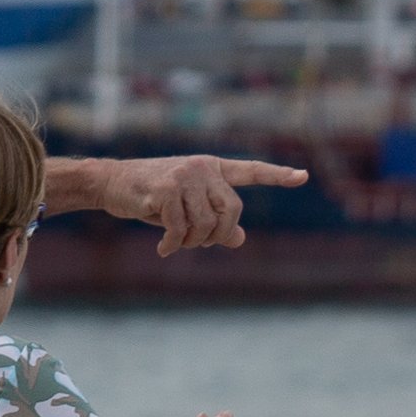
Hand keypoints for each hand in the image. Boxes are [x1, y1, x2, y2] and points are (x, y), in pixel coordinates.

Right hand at [101, 153, 304, 253]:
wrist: (112, 183)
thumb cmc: (151, 196)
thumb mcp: (186, 208)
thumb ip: (214, 220)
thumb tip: (239, 239)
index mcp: (213, 168)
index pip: (251, 171)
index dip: (277, 176)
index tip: (303, 176)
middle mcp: (203, 167)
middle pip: (231, 212)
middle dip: (215, 236)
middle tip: (194, 243)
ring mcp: (185, 175)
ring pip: (205, 224)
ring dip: (189, 242)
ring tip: (173, 242)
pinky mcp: (166, 188)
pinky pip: (180, 228)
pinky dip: (172, 244)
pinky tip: (162, 249)